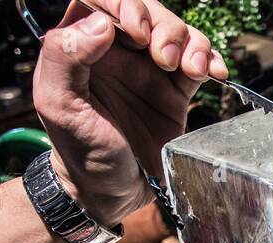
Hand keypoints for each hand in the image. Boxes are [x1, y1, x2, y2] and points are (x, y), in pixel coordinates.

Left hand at [32, 0, 228, 225]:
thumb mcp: (59, 105)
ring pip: (176, 32)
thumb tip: (99, 24)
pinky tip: (213, 72)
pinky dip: (210, 59)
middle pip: (146, 10)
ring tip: (189, 69)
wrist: (111, 193)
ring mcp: (148, 70)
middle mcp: (116, 51)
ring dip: (190, 42)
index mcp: (82, 45)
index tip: (135, 32)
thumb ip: (65, 57)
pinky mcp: (174, 92)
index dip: (124, 4)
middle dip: (162, 25)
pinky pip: (197, 62)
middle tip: (163, 57)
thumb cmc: (79, 151)